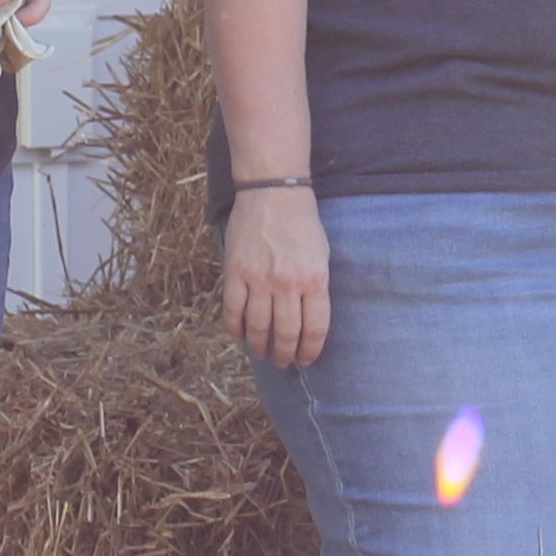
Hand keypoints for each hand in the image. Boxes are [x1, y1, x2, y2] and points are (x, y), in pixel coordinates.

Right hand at [222, 185, 331, 366]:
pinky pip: (233, 311)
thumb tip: (308, 323)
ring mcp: (259, 279)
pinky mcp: (235, 273)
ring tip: (263, 354)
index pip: (315, 329)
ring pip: (258, 328)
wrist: (273, 192)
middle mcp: (287, 284)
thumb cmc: (302, 223)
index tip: (307, 359)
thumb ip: (316, 288)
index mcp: (314, 279)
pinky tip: (240, 336)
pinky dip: (236, 329)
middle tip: (283, 362)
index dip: (310, 350)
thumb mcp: (322, 255)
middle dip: (285, 355)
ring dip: (261, 347)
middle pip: (286, 334)